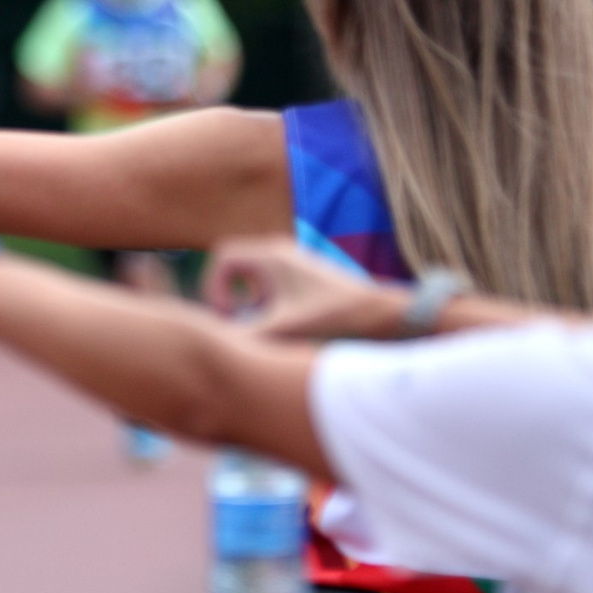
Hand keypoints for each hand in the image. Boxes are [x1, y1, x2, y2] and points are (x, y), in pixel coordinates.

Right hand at [202, 236, 403, 339]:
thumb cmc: (333, 317)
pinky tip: (275, 318)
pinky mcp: (300, 271)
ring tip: (255, 320)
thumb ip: (247, 334)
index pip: (222, 257)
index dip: (214, 285)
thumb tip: (219, 342)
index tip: (227, 314)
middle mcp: (278, 250)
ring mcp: (290, 259)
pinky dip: (260, 295)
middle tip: (233, 318)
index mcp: (271, 255)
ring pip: (248, 270)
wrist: (378, 313)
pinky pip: (265, 276)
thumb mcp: (285, 328)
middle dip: (225, 290)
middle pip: (231, 261)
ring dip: (243, 294)